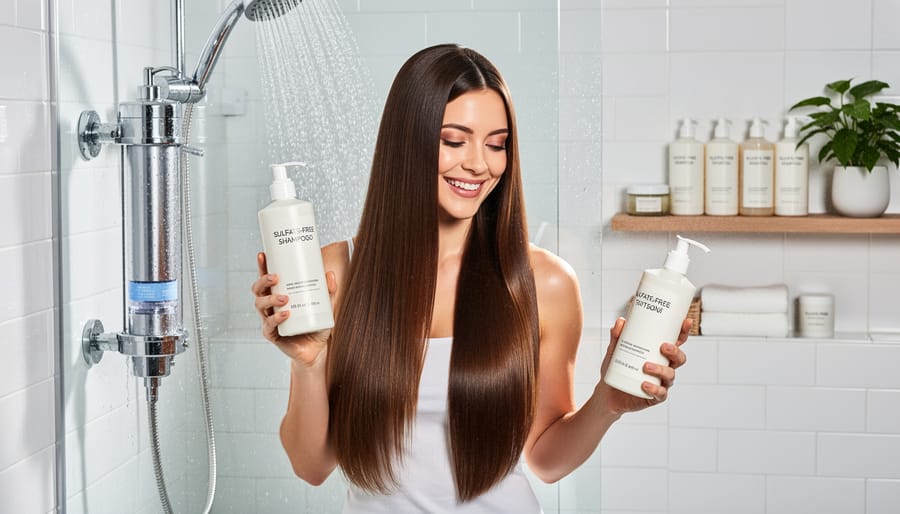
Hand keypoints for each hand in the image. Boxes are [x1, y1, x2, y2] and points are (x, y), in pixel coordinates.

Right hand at [251, 252, 336, 366]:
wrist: (317, 350)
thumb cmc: (316, 325)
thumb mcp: (325, 306)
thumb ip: (328, 291)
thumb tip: (330, 274)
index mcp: (278, 295)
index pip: (267, 279)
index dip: (262, 267)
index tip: (263, 255)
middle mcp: (270, 307)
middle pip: (258, 290)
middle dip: (263, 281)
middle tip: (276, 277)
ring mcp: (269, 320)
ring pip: (260, 306)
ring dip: (270, 299)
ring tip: (285, 298)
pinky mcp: (272, 335)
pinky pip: (269, 325)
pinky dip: (276, 318)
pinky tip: (285, 314)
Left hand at [597, 317, 689, 415]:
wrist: (607, 393)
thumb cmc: (616, 369)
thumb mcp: (614, 350)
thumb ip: (617, 336)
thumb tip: (620, 322)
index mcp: (659, 354)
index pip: (676, 342)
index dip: (683, 332)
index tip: (686, 321)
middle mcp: (664, 367)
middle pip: (679, 359)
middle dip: (675, 352)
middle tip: (663, 347)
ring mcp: (661, 382)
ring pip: (670, 375)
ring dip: (661, 370)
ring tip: (646, 366)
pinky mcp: (654, 396)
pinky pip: (660, 393)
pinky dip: (654, 389)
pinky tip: (644, 384)